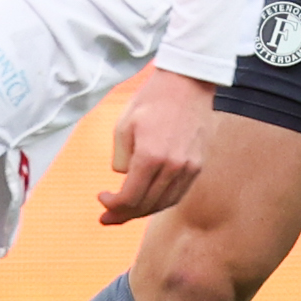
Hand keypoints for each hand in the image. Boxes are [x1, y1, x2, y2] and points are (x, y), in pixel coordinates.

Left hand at [97, 67, 216, 225]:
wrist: (187, 83)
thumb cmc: (152, 100)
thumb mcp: (123, 126)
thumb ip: (120, 158)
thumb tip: (123, 177)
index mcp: (151, 156)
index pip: (130, 197)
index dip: (113, 205)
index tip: (102, 199)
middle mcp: (173, 167)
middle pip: (146, 205)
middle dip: (124, 214)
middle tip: (108, 217)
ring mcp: (189, 168)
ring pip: (164, 203)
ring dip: (143, 211)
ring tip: (126, 212)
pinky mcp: (198, 165)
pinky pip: (178, 193)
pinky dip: (161, 201)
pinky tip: (148, 200)